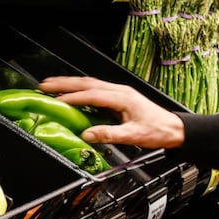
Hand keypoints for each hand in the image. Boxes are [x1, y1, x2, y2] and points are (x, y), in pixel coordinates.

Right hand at [38, 75, 184, 147]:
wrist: (174, 128)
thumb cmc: (157, 131)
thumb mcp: (134, 136)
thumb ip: (110, 135)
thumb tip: (87, 135)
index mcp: (123, 98)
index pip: (92, 94)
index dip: (73, 97)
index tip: (55, 101)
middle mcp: (120, 91)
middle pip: (88, 83)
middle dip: (65, 83)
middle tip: (44, 85)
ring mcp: (120, 92)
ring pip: (91, 83)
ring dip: (70, 83)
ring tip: (51, 85)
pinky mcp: (120, 96)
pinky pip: (96, 88)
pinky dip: (80, 88)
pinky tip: (72, 92)